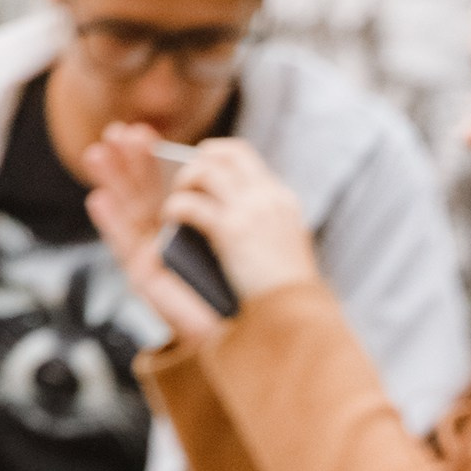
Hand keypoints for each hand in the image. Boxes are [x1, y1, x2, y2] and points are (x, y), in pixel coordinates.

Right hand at [83, 124, 224, 342]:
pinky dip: (110, 223)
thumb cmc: (244, 285)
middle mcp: (169, 236)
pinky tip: (98, 199)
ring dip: (111, 181)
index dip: (152, 159)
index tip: (145, 132)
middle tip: (119, 132)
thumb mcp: (236, 234)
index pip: (165, 184)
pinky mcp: (145, 277)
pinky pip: (124, 246)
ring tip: (98, 154)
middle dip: (128, 162)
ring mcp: (153, 255)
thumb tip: (215, 165)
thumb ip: (220, 204)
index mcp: (191, 223)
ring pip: (128, 211)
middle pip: (142, 192)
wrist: (247, 331)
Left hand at [164, 135, 320, 302]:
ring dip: (184, 181)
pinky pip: (192, 204)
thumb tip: (240, 222)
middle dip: (199, 158)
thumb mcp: (286, 251)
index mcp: (283, 202)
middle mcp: (269, 197)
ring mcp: (252, 210)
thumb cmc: (293, 298)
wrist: (300, 318)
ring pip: (206, 171)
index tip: (206, 171)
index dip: (220, 159)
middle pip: (228, 153)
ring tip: (175, 201)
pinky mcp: (232, 230)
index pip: (247, 161)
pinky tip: (171, 219)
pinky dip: (176, 208)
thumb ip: (265, 229)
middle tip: (184, 180)